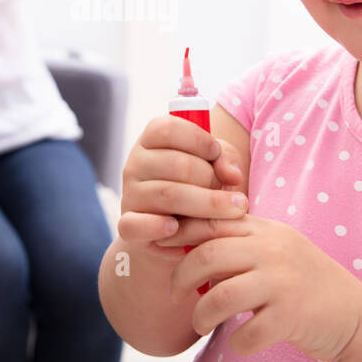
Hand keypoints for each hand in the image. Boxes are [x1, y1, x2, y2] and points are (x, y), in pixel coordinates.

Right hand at [117, 114, 246, 266]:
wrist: (175, 232)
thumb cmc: (198, 187)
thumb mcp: (215, 165)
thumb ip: (226, 161)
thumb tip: (231, 175)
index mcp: (151, 141)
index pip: (168, 129)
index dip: (199, 139)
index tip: (217, 154)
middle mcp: (135, 164)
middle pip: (175, 164)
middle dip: (211, 178)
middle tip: (232, 193)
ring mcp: (130, 195)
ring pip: (168, 194)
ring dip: (208, 204)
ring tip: (233, 211)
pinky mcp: (128, 226)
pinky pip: (135, 224)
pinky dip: (157, 226)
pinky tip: (176, 228)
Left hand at [169, 214, 361, 361]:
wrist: (355, 315)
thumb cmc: (303, 282)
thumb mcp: (275, 248)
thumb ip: (237, 241)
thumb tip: (181, 240)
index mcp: (265, 230)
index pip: (211, 221)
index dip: (177, 233)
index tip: (160, 247)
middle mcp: (273, 251)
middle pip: (207, 256)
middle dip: (180, 277)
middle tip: (176, 294)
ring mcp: (283, 284)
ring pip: (221, 297)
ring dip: (201, 315)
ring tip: (201, 324)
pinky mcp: (292, 318)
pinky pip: (247, 334)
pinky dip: (236, 343)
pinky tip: (239, 342)